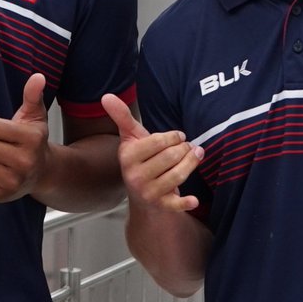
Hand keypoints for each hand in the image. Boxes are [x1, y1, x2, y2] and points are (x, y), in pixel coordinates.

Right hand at [101, 93, 202, 211]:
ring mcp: (147, 193)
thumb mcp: (131, 137)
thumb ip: (121, 116)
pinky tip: (193, 200)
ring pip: (178, 174)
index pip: (158, 141)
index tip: (179, 136)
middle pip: (171, 157)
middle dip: (185, 148)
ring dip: (192, 163)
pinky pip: (175, 204)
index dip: (174, 136)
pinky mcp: (160, 206)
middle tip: (187, 147)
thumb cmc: (140, 159)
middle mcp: (134, 176)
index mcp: (127, 157)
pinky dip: (186, 203)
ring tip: (196, 155)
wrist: (141, 194)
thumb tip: (106, 96)